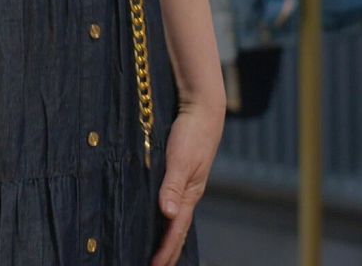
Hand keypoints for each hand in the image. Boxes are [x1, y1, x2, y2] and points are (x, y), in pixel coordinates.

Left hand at [152, 102, 222, 265]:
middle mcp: (188, 193)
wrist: (202, 110)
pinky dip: (167, 218)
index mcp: (189, 194)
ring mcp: (185, 184)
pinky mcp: (179, 173)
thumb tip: (168, 214)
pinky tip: (160, 218)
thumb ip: (172, 186)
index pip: (176, 230)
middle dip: (169, 251)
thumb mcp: (180, 160)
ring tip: (159, 252)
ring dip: (167, 237)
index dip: (165, 250)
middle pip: (178, 229)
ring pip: (176, 217)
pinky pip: (172, 202)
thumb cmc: (192, 133)